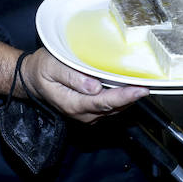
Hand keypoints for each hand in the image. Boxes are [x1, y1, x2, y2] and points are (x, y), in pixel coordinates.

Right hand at [22, 49, 148, 123]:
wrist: (33, 79)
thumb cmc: (43, 69)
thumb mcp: (52, 67)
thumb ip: (72, 77)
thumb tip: (94, 87)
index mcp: (72, 103)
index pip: (103, 102)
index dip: (124, 96)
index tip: (140, 90)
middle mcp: (81, 113)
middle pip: (112, 108)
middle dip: (131, 98)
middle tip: (149, 85)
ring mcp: (86, 114)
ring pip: (113, 110)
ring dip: (128, 100)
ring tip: (143, 86)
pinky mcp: (90, 111)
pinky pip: (109, 108)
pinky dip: (121, 100)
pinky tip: (130, 89)